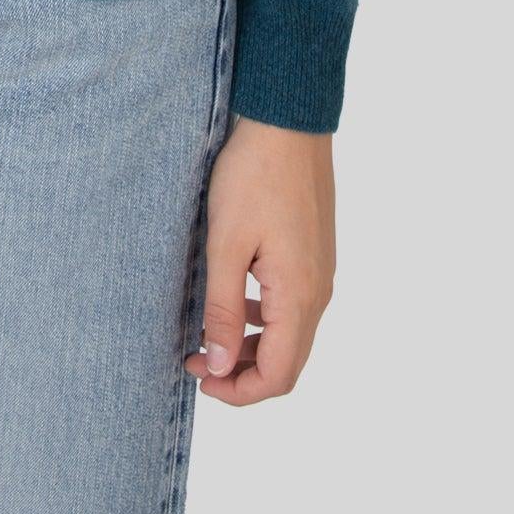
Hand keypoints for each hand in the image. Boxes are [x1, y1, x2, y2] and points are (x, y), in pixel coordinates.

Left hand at [183, 114, 335, 403]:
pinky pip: (291, 306)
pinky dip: (261, 319)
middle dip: (241, 373)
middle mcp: (319, 293)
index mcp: (299, 296)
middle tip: (193, 360)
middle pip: (287, 362)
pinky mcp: (314, 255)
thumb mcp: (226, 244)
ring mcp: (320, 273)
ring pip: (289, 335)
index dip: (239, 392)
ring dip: (250, 347)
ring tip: (205, 335)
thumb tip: (218, 367)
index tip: (198, 379)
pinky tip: (230, 301)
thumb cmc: (252, 176)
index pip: (279, 375)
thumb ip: (221, 309)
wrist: (287, 121)